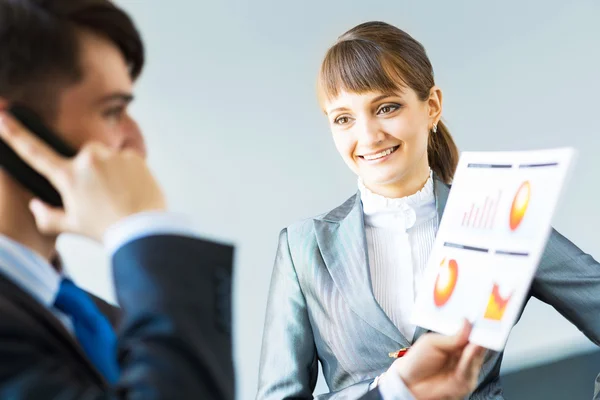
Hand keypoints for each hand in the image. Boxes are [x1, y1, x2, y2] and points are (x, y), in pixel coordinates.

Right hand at [0, 112, 165, 240]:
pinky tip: (133, 192)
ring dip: (110, 171)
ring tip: (119, 196)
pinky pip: (127, 161)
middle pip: (82, 157)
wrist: (143, 230)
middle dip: (88, 170)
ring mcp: (113, 156)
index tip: (2, 115)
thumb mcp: (71, 226)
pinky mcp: (135, 157)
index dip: (15, 133)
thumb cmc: (106, 230)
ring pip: (106, 159)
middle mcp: (88, 160)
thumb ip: (47, 216)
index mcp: (68, 176)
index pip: (34, 151)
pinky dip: (128, 174)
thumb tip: (35, 205)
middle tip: (100, 196)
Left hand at [384, 321, 485, 399]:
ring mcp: (465, 368)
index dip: (476, 325)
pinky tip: (472, 350)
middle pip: (478, 343)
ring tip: (477, 337)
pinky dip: (472, 359)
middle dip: (482, 334)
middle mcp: (462, 355)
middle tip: (485, 325)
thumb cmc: (417, 362)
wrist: (409, 384)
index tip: (482, 317)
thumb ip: (451, 337)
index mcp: (455, 342)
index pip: (470, 332)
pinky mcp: (466, 381)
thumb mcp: (432, 342)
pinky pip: (470, 369)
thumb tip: (467, 323)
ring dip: (478, 346)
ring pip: (477, 355)